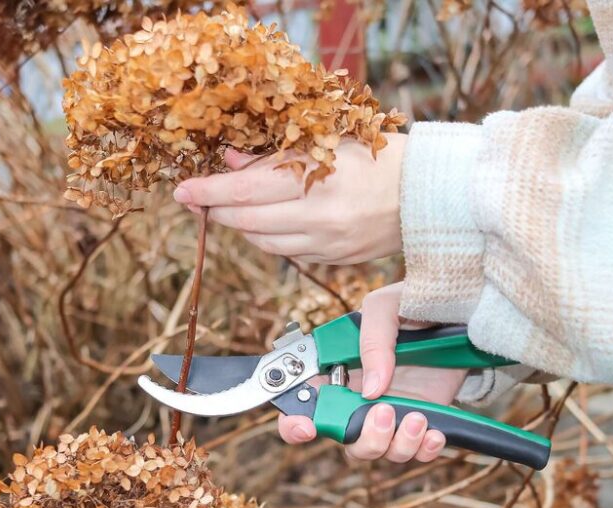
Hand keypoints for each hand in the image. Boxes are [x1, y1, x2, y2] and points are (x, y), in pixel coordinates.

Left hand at [172, 134, 407, 264]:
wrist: (431, 194)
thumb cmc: (381, 156)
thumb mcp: (328, 142)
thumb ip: (276, 156)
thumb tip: (230, 162)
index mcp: (318, 181)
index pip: (245, 192)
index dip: (208, 192)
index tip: (182, 190)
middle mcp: (320, 219)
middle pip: (246, 222)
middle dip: (216, 210)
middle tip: (197, 198)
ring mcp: (328, 245)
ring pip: (263, 242)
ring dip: (240, 225)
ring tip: (231, 207)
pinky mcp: (336, 260)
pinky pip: (289, 253)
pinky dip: (270, 237)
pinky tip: (268, 222)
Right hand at [276, 283, 467, 461]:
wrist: (460, 311)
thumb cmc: (413, 302)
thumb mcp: (386, 308)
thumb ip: (373, 342)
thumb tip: (371, 390)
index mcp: (335, 369)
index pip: (300, 403)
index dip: (294, 423)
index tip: (308, 428)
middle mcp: (357, 396)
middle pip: (343, 439)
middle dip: (362, 438)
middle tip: (383, 412)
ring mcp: (389, 411)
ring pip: (378, 451)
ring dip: (397, 444)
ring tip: (418, 418)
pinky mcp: (420, 419)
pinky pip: (416, 452)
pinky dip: (424, 450)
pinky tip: (434, 432)